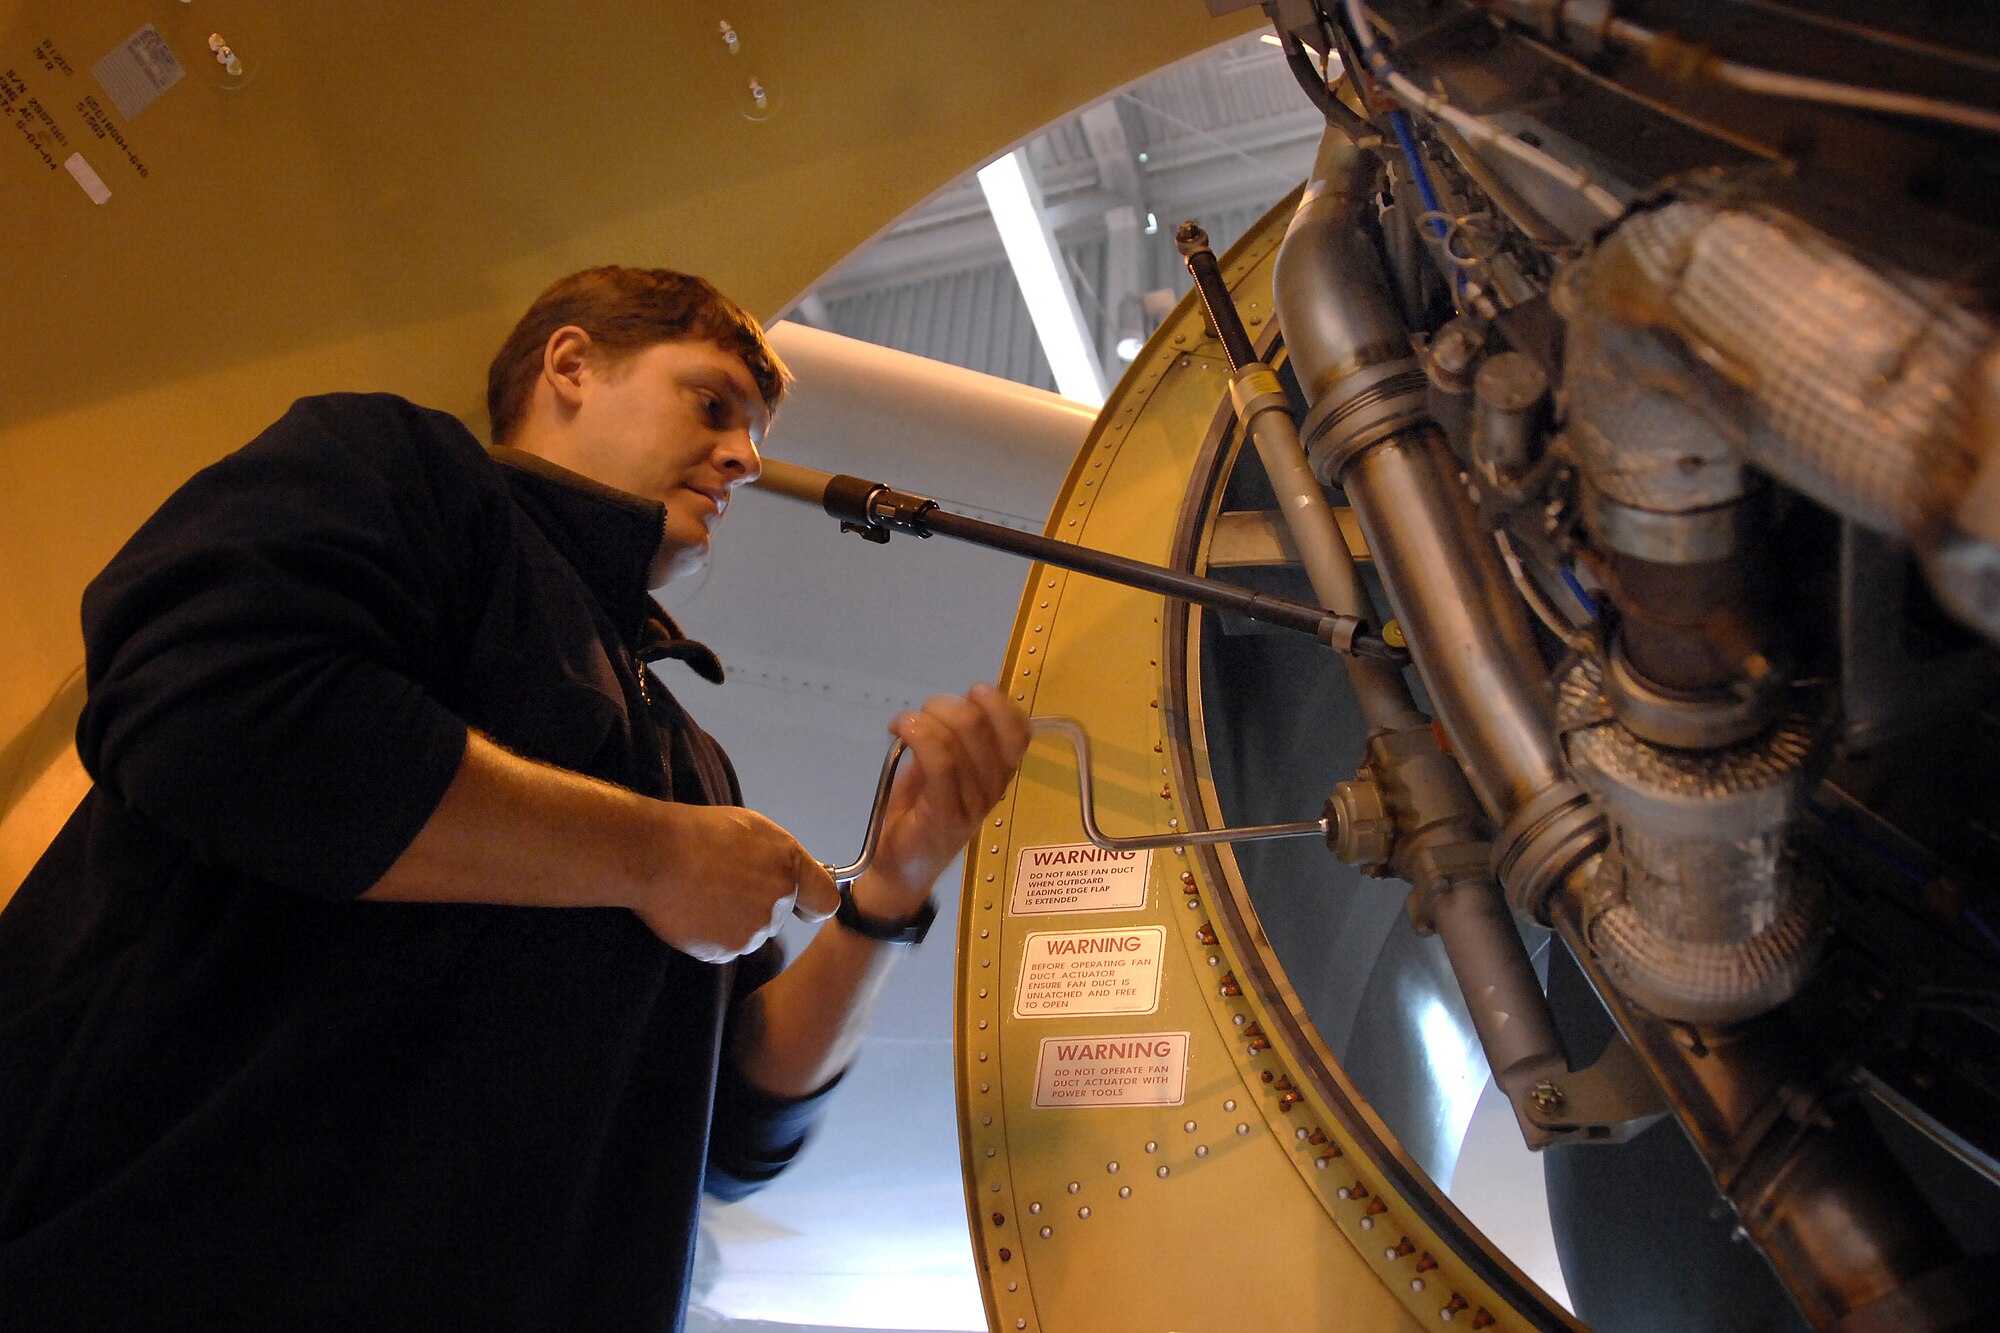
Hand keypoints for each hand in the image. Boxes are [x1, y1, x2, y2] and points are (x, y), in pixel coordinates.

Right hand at [636, 804, 840, 962]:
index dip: (811, 903)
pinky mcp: (726, 951)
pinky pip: (725, 948)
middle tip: (726, 884)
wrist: (656, 855)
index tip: (802, 905)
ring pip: (751, 933)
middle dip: (759, 905)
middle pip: (779, 916)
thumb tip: (792, 877)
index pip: (825, 901)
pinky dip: (711, 936)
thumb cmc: (700, 834)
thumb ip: (781, 858)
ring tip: (705, 894)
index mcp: (789, 866)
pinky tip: (694, 911)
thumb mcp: (754, 829)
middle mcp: (778, 900)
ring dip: (734, 922)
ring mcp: (753, 930)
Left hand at [852, 683, 1030, 919]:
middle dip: (944, 705)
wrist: (899, 870)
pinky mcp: (947, 815)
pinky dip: (918, 734)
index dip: (995, 702)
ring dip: (923, 718)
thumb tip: (950, 705)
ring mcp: (973, 804)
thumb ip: (953, 740)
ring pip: (956, 738)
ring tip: (904, 725)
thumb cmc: (919, 813)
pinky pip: (941, 762)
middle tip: (921, 716)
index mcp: (1000, 773)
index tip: (968, 696)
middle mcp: (995, 788)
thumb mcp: (943, 770)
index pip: (1019, 730)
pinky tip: (900, 729)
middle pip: (980, 723)